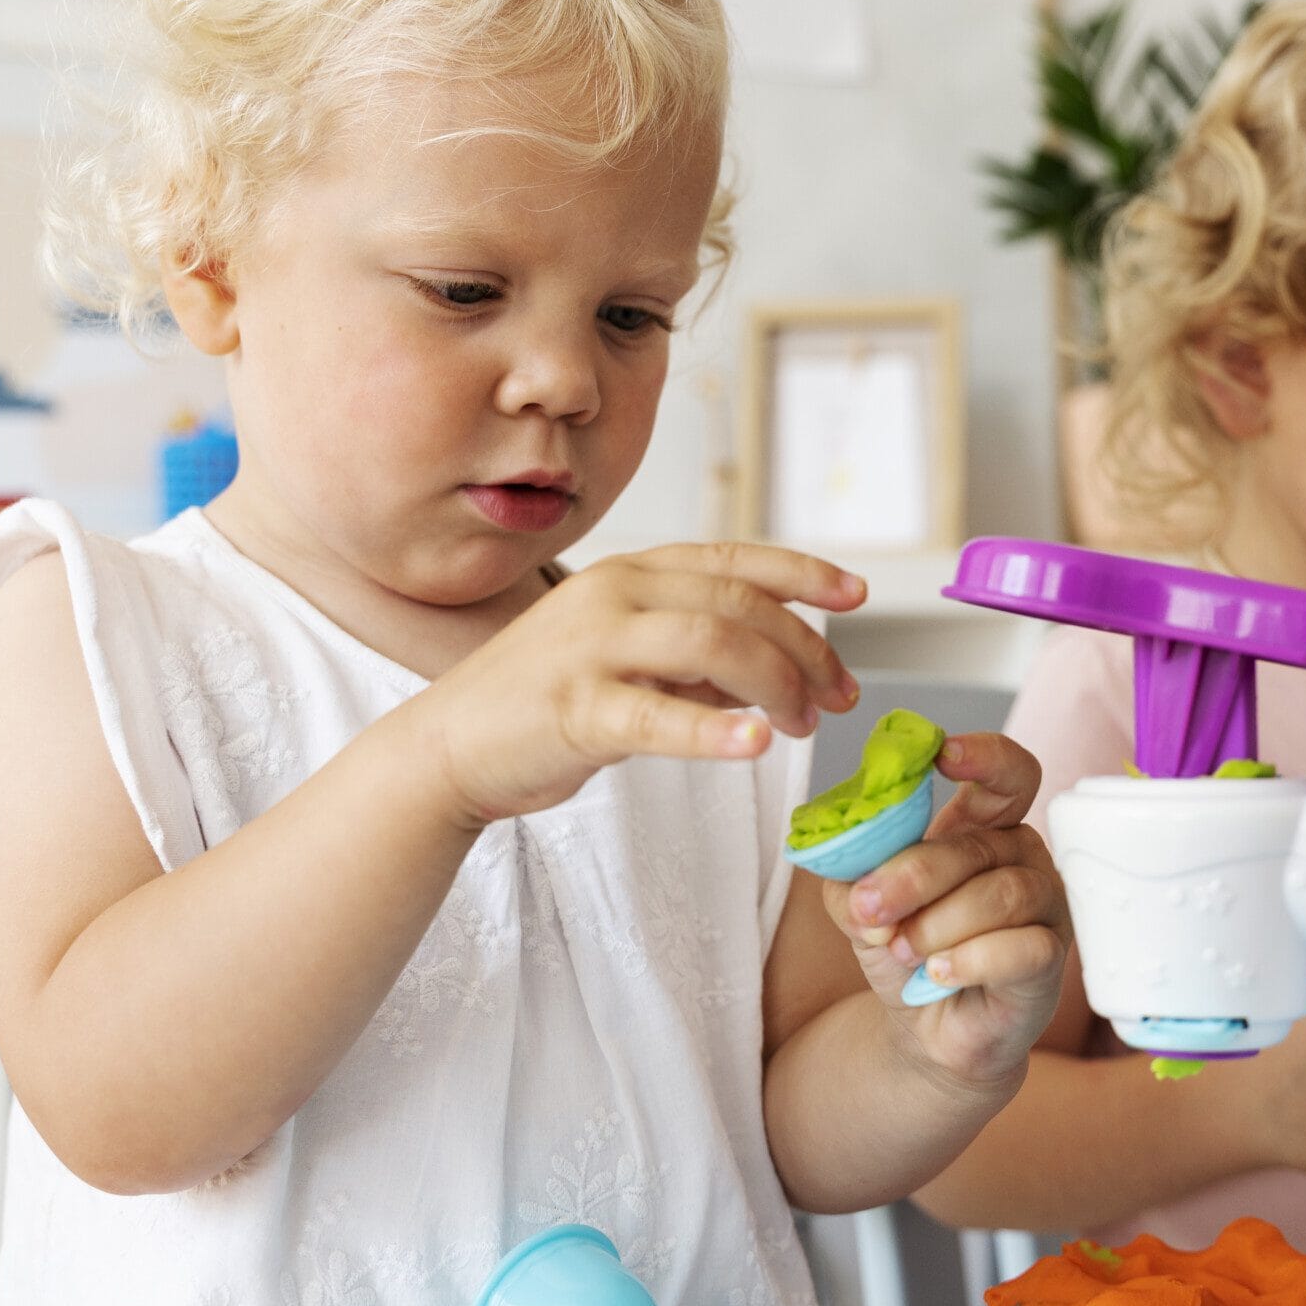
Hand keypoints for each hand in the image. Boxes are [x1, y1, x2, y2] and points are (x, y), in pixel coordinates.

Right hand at [420, 543, 864, 824]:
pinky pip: (656, 715)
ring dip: (776, 684)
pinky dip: (713, 731)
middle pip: (738, 603)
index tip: (856, 596)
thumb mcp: (626, 655)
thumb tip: (772, 663)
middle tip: (838, 698)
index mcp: (631, 573)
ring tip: (802, 727)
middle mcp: (614, 594)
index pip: (734, 558)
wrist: (449, 746)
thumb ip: (692, 650)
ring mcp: (590, 647)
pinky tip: (754, 747)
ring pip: (712, 642)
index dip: (803, 572)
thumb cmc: (543, 702)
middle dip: (805, 649)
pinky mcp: (573, 707)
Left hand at [824, 733, 1071, 1088]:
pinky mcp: (1052, 957)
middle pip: (977, 846)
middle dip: (914, 877)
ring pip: (1000, 895)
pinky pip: (1020, 948)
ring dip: (937, 926)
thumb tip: (855, 878)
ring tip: (904, 952)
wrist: (925, 1031)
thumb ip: (849, 878)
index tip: (942, 755)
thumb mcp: (861, 907)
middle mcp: (1023, 857)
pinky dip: (968, 962)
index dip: (983, 756)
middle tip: (871, 909)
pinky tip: (939, 976)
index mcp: (983, 827)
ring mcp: (1045, 906)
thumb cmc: (907, 953)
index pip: (1007, 774)